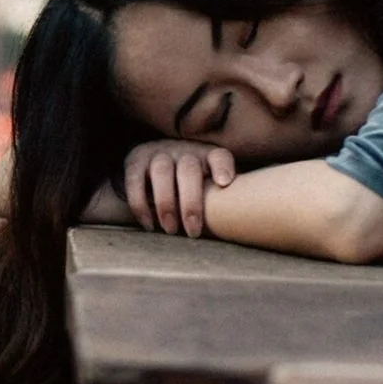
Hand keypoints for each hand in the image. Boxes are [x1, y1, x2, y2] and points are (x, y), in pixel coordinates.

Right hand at [121, 140, 235, 236]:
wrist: (152, 164)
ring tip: (171, 230)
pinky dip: (140, 204)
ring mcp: (158, 153)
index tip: (224, 182)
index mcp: (207, 156)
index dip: (223, 167)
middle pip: (189, 169)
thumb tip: (247, 222)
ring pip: (162, 172)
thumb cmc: (191, 183)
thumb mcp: (209, 184)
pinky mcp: (135, 161)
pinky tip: (149, 224)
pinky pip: (135, 181)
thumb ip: (225, 198)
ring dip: (166, 203)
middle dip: (191, 202)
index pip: (219, 156)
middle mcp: (183, 151)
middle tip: (193, 231)